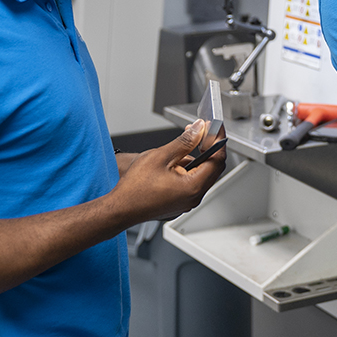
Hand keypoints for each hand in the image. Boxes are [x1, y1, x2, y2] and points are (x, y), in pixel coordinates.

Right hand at [111, 120, 225, 222]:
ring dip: (193, 159)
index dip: (217, 140)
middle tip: (198, 132)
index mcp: (193, 187)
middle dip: (206, 148)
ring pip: (199, 175)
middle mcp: (193, 197)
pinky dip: (186, 170)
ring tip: (176, 150)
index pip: (217, 160)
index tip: (215, 128)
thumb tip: (198, 130)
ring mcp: (186, 202)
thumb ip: (184, 142)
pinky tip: (171, 163)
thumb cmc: (134, 189)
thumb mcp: (160, 157)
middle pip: (211, 168)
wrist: (119, 209)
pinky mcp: (179, 202)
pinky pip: (190, 183)